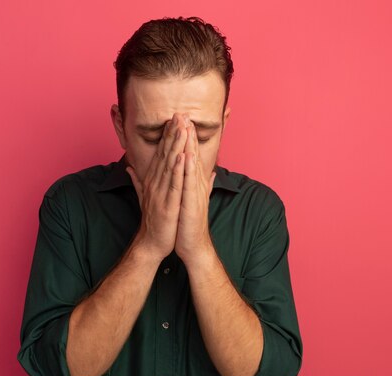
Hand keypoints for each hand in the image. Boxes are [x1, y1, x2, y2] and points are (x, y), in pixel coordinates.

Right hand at [126, 114, 189, 261]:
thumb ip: (138, 180)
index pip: (161, 153)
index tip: (175, 118)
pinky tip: (181, 155)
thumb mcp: (144, 196)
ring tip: (182, 127)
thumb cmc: (152, 220)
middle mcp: (155, 182)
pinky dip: (177, 169)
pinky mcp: (166, 203)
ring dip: (175, 145)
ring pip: (169, 164)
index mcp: (153, 180)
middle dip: (172, 133)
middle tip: (179, 114)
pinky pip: (173, 184)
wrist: (151, 243)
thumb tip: (129, 168)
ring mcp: (160, 192)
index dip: (168, 135)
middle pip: (164, 153)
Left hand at [175, 118, 215, 265]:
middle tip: (185, 114)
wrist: (193, 246)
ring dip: (190, 146)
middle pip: (193, 156)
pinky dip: (188, 169)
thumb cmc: (189, 224)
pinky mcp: (192, 203)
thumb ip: (200, 185)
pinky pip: (189, 184)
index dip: (187, 139)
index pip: (190, 157)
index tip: (182, 120)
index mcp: (194, 183)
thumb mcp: (191, 200)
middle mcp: (197, 185)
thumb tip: (209, 173)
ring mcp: (196, 193)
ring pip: (193, 165)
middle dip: (189, 136)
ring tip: (186, 127)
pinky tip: (186, 155)